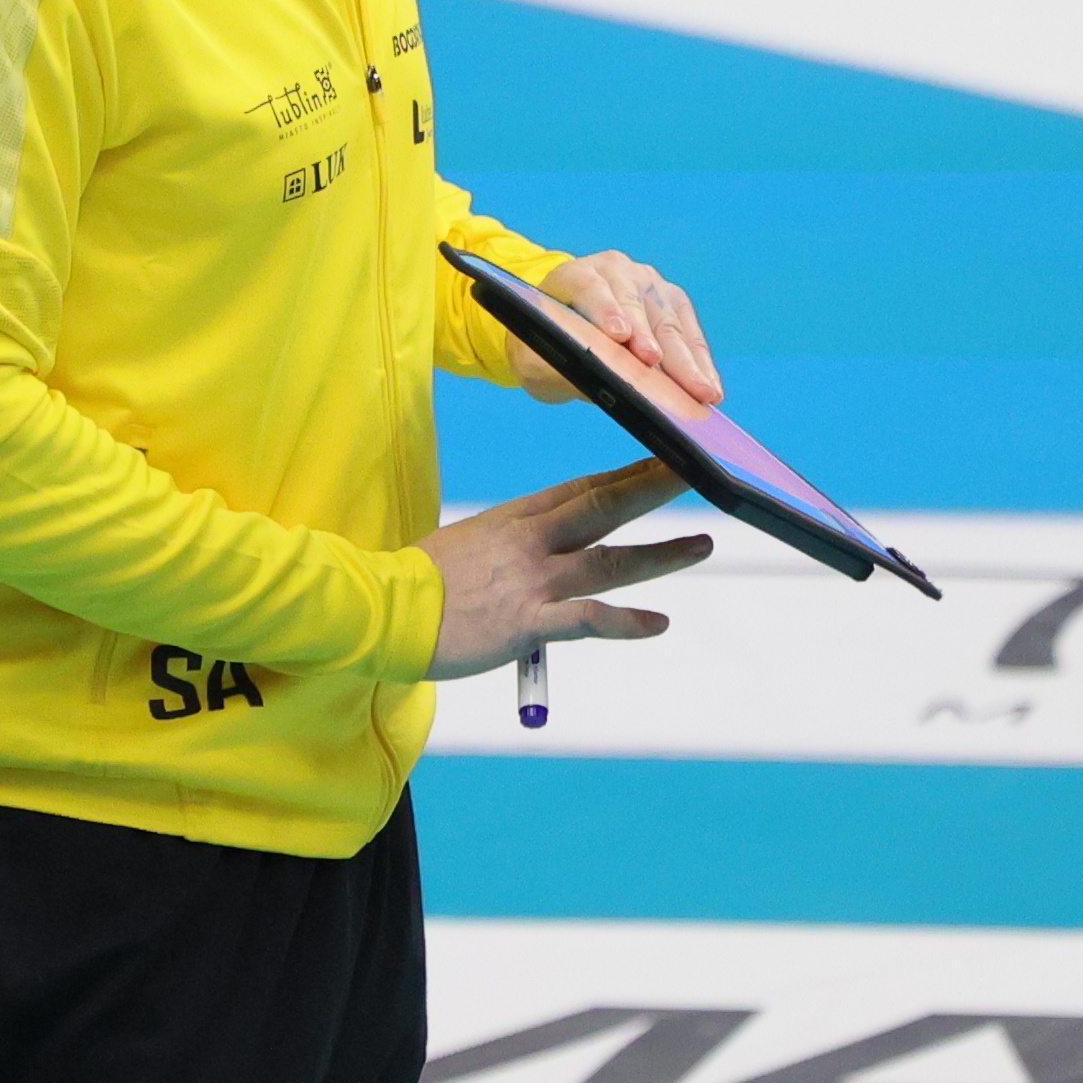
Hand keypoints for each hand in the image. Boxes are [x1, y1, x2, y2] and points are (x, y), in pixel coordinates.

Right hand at [418, 460, 712, 679]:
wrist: (380, 610)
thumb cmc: (418, 584)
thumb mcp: (469, 548)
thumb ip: (507, 550)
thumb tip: (535, 559)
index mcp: (514, 519)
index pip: (582, 488)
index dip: (628, 473)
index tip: (664, 459)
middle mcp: (529, 541)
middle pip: (605, 506)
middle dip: (655, 488)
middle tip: (699, 474)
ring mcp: (531, 580)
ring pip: (610, 559)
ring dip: (661, 553)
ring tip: (702, 544)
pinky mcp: (527, 622)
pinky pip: (589, 619)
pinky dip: (628, 622)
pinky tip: (659, 623)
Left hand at [509, 250, 721, 406]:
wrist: (560, 330)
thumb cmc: (545, 348)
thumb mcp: (535, 363)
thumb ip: (558, 371)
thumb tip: (602, 386)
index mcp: (573, 276)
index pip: (589, 288)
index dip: (605, 310)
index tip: (618, 335)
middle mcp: (614, 271)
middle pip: (637, 307)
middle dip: (656, 345)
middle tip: (666, 373)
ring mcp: (646, 282)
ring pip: (669, 321)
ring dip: (687, 360)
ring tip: (703, 391)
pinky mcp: (669, 300)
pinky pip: (688, 330)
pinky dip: (699, 360)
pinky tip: (710, 386)